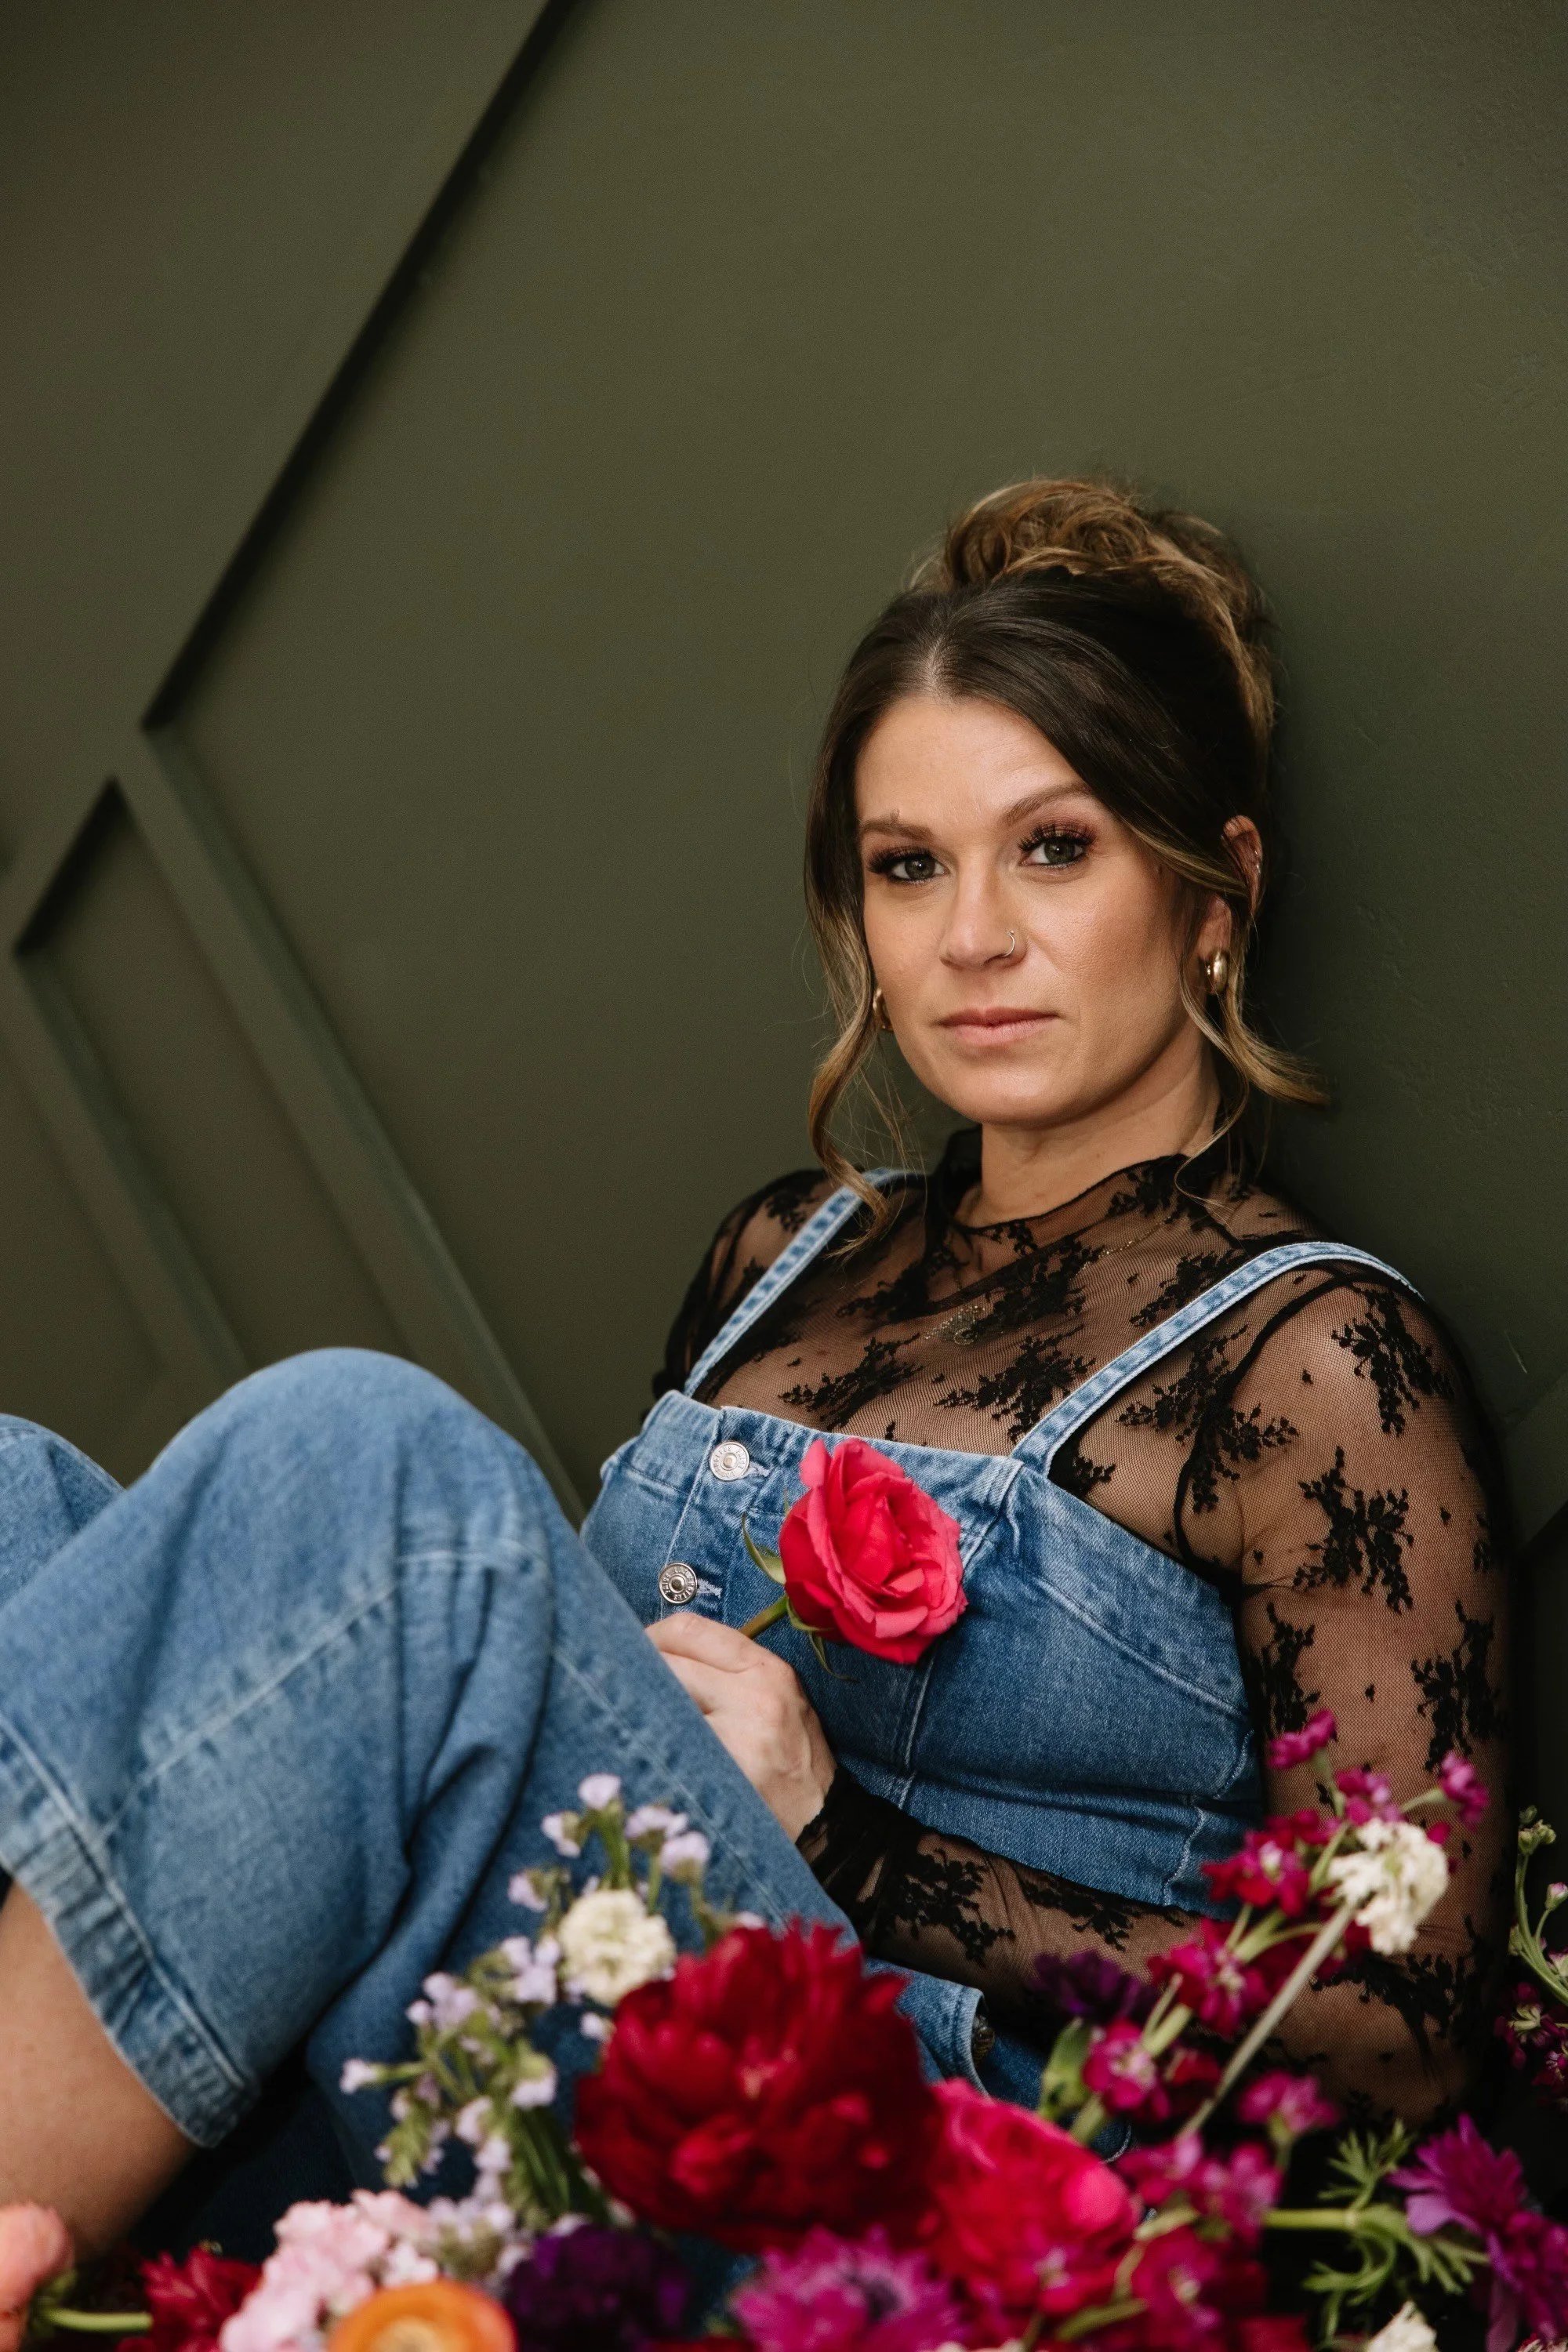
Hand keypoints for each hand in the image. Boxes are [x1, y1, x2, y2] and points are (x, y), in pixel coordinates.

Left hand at [646, 1614, 835, 1839]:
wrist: (820, 1824)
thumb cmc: (792, 1759)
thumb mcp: (776, 1698)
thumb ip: (727, 1670)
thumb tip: (658, 1651)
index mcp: (767, 1669)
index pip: (690, 1629)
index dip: (651, 1636)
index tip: (634, 1651)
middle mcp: (754, 1693)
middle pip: (668, 1662)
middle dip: (638, 1673)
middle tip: (616, 1688)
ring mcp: (737, 1735)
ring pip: (661, 1702)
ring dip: (637, 1709)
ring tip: (630, 1720)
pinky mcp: (719, 1772)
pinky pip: (666, 1744)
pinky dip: (649, 1744)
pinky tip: (647, 1752)